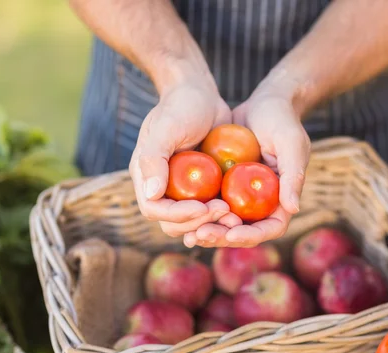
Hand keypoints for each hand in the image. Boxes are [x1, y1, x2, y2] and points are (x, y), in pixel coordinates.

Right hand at [130, 80, 241, 236]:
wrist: (201, 93)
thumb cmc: (181, 105)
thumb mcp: (166, 127)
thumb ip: (154, 159)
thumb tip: (151, 194)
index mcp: (147, 176)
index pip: (155, 209)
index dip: (177, 215)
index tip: (202, 207)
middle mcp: (163, 187)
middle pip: (173, 222)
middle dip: (198, 222)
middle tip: (224, 211)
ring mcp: (183, 189)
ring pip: (194, 221)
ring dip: (212, 224)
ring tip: (234, 217)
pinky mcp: (203, 187)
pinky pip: (211, 209)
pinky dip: (224, 215)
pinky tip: (241, 213)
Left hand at [183, 86, 310, 247]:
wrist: (263, 102)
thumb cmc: (282, 120)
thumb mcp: (290, 143)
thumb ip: (293, 175)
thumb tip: (293, 208)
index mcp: (282, 199)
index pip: (270, 227)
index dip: (251, 235)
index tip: (231, 232)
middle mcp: (262, 203)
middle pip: (243, 231)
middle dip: (222, 237)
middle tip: (200, 235)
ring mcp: (242, 196)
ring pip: (224, 222)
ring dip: (207, 230)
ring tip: (189, 233)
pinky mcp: (225, 186)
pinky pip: (210, 204)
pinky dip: (197, 212)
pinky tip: (178, 213)